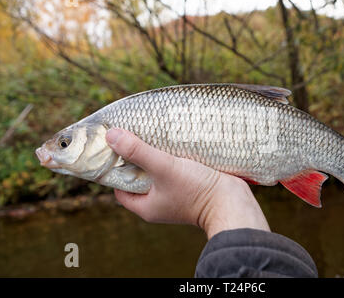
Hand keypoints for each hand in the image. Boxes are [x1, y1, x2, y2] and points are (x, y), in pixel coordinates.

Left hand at [106, 128, 269, 238]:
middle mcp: (159, 203)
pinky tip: (173, 142)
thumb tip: (111, 136)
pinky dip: (172, 158)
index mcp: (146, 206)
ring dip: (156, 156)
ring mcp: (175, 195)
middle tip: (135, 135)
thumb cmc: (197, 190)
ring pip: (158, 172)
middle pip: (139, 177)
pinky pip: (174, 171)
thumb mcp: (164, 168)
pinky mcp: (189, 187)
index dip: (116, 168)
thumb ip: (138, 152)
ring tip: (153, 135)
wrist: (232, 202)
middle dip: (137, 158)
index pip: (120, 186)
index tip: (117, 147)